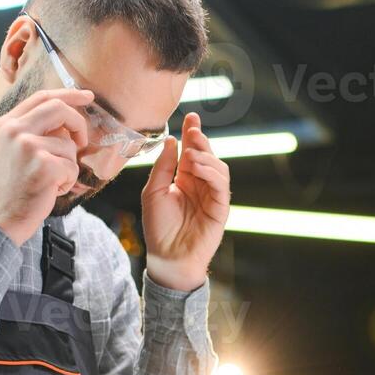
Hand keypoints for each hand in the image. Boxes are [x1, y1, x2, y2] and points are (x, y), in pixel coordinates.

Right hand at [0, 88, 91, 246]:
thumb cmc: (9, 191)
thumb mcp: (10, 152)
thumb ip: (31, 132)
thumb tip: (64, 124)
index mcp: (5, 124)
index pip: (41, 97)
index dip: (67, 94)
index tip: (87, 96)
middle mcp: (14, 130)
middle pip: (59, 109)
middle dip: (78, 123)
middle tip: (83, 142)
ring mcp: (28, 146)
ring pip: (69, 145)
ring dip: (67, 167)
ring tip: (49, 182)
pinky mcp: (43, 166)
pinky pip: (71, 167)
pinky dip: (67, 182)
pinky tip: (49, 191)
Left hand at [142, 112, 230, 291]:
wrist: (167, 257)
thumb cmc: (158, 228)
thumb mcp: (153, 192)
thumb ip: (163, 167)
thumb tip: (171, 141)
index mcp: (184, 180)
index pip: (191, 152)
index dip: (192, 134)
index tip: (191, 117)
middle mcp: (200, 185)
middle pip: (206, 155)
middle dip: (201, 139)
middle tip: (193, 127)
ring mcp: (211, 196)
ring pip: (218, 167)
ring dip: (205, 156)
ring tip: (191, 154)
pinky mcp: (220, 208)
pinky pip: (221, 185)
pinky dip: (211, 172)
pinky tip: (198, 167)